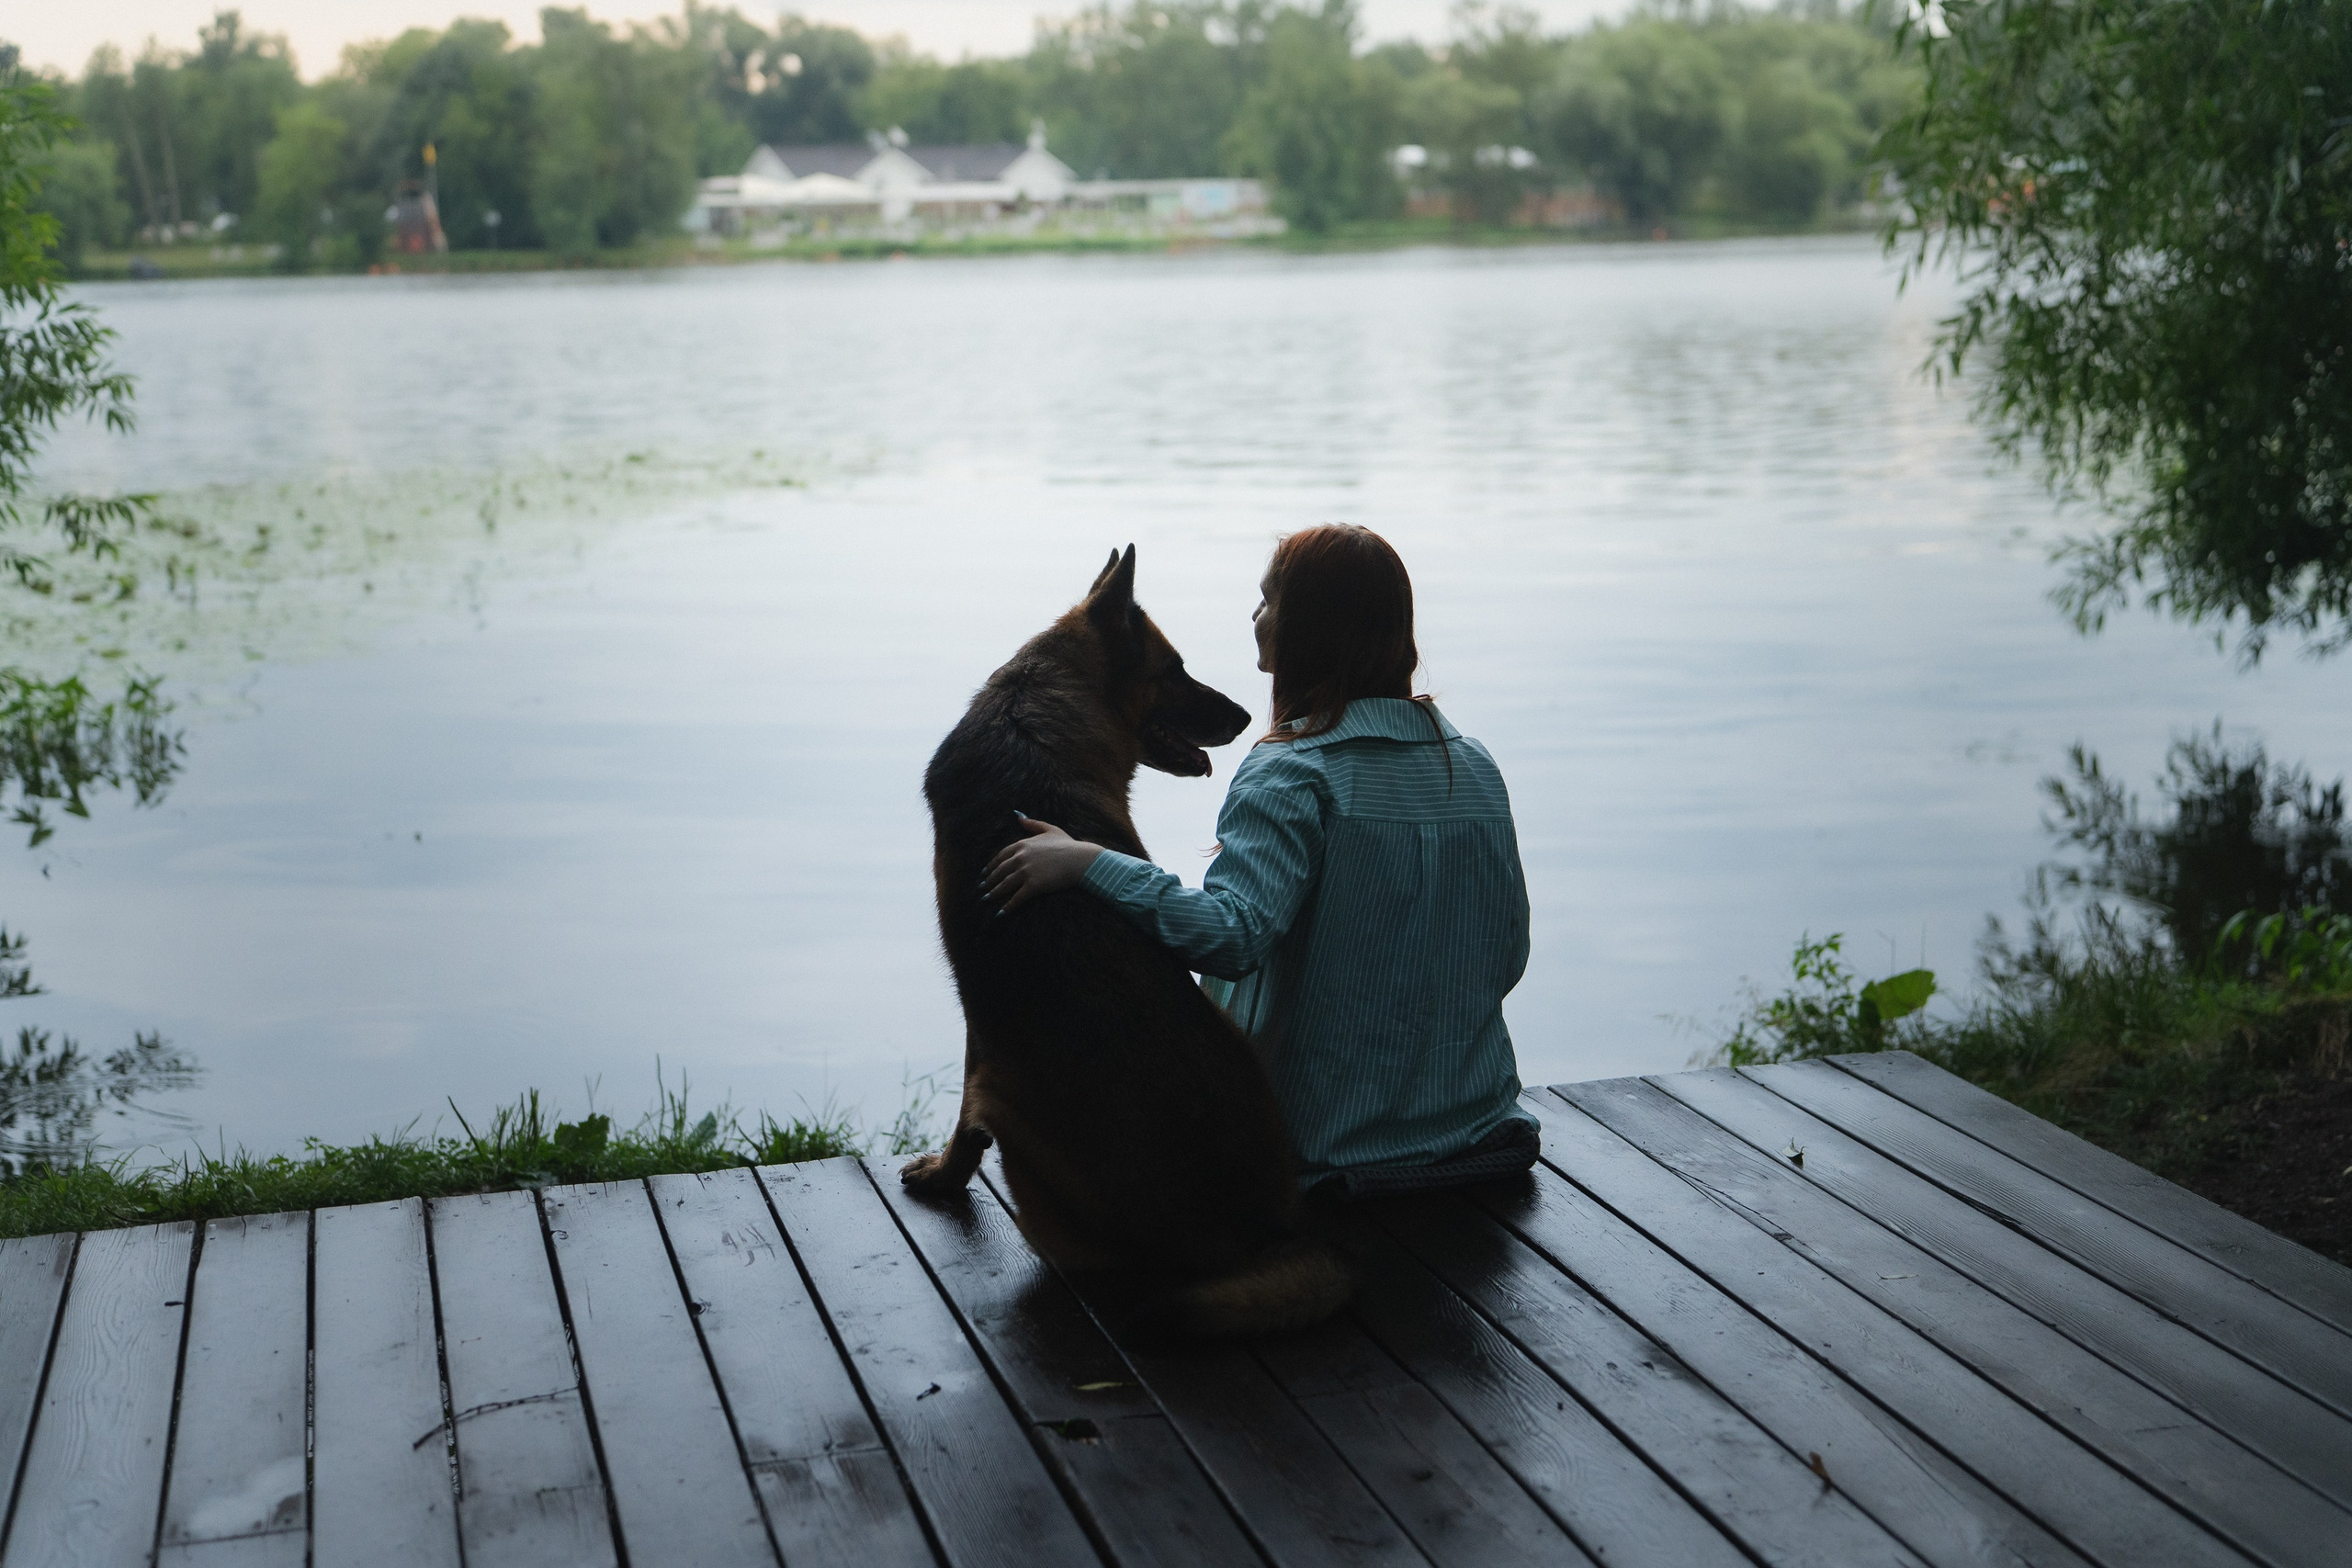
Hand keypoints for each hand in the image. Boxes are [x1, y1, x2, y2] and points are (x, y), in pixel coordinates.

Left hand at [981, 813, 1102, 914]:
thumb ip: (1032, 823)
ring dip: (994, 893)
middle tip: (982, 888)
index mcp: (1022, 845)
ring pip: (1005, 885)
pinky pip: (1017, 898)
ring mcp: (1026, 872)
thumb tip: (1018, 816)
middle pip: (1000, 871)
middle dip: (989, 881)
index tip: (984, 872)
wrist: (1080, 859)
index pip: (1001, 856)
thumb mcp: (1049, 829)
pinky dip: (1007, 907)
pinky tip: (1000, 913)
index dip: (991, 865)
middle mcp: (1020, 858)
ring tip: (986, 899)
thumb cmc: (1068, 844)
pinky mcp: (1033, 886)